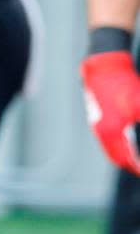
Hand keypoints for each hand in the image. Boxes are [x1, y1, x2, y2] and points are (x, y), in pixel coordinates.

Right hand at [81, 49, 139, 174]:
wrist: (103, 66)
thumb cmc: (122, 83)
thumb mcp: (138, 104)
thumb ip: (139, 117)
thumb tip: (138, 142)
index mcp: (111, 130)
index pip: (125, 158)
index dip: (136, 166)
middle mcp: (102, 130)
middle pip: (118, 156)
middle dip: (131, 164)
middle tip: (138, 167)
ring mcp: (98, 124)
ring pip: (113, 148)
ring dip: (126, 155)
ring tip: (135, 158)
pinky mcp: (99, 117)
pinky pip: (110, 138)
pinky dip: (121, 145)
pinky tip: (129, 140)